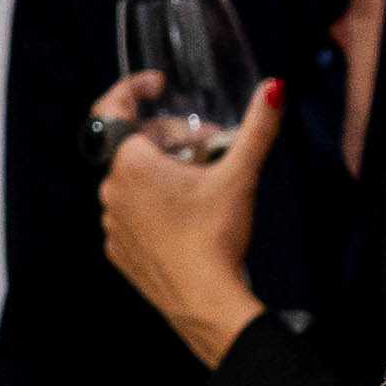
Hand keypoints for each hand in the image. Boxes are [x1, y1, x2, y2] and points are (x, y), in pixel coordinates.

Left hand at [93, 73, 275, 364]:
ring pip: (134, 182)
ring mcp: (112, 222)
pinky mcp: (119, 250)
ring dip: (163, 175)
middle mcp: (110, 188)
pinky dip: (155, 207)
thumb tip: (274, 87)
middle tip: (212, 148)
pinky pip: (133, 214)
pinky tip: (185, 218)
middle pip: (137, 146)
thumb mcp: (239, 175)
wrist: (204, 301)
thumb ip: (257, 128)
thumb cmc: (215, 234)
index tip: (158, 85)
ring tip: (202, 186)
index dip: (134, 88)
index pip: (114, 107)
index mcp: (131, 162)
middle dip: (173, 140)